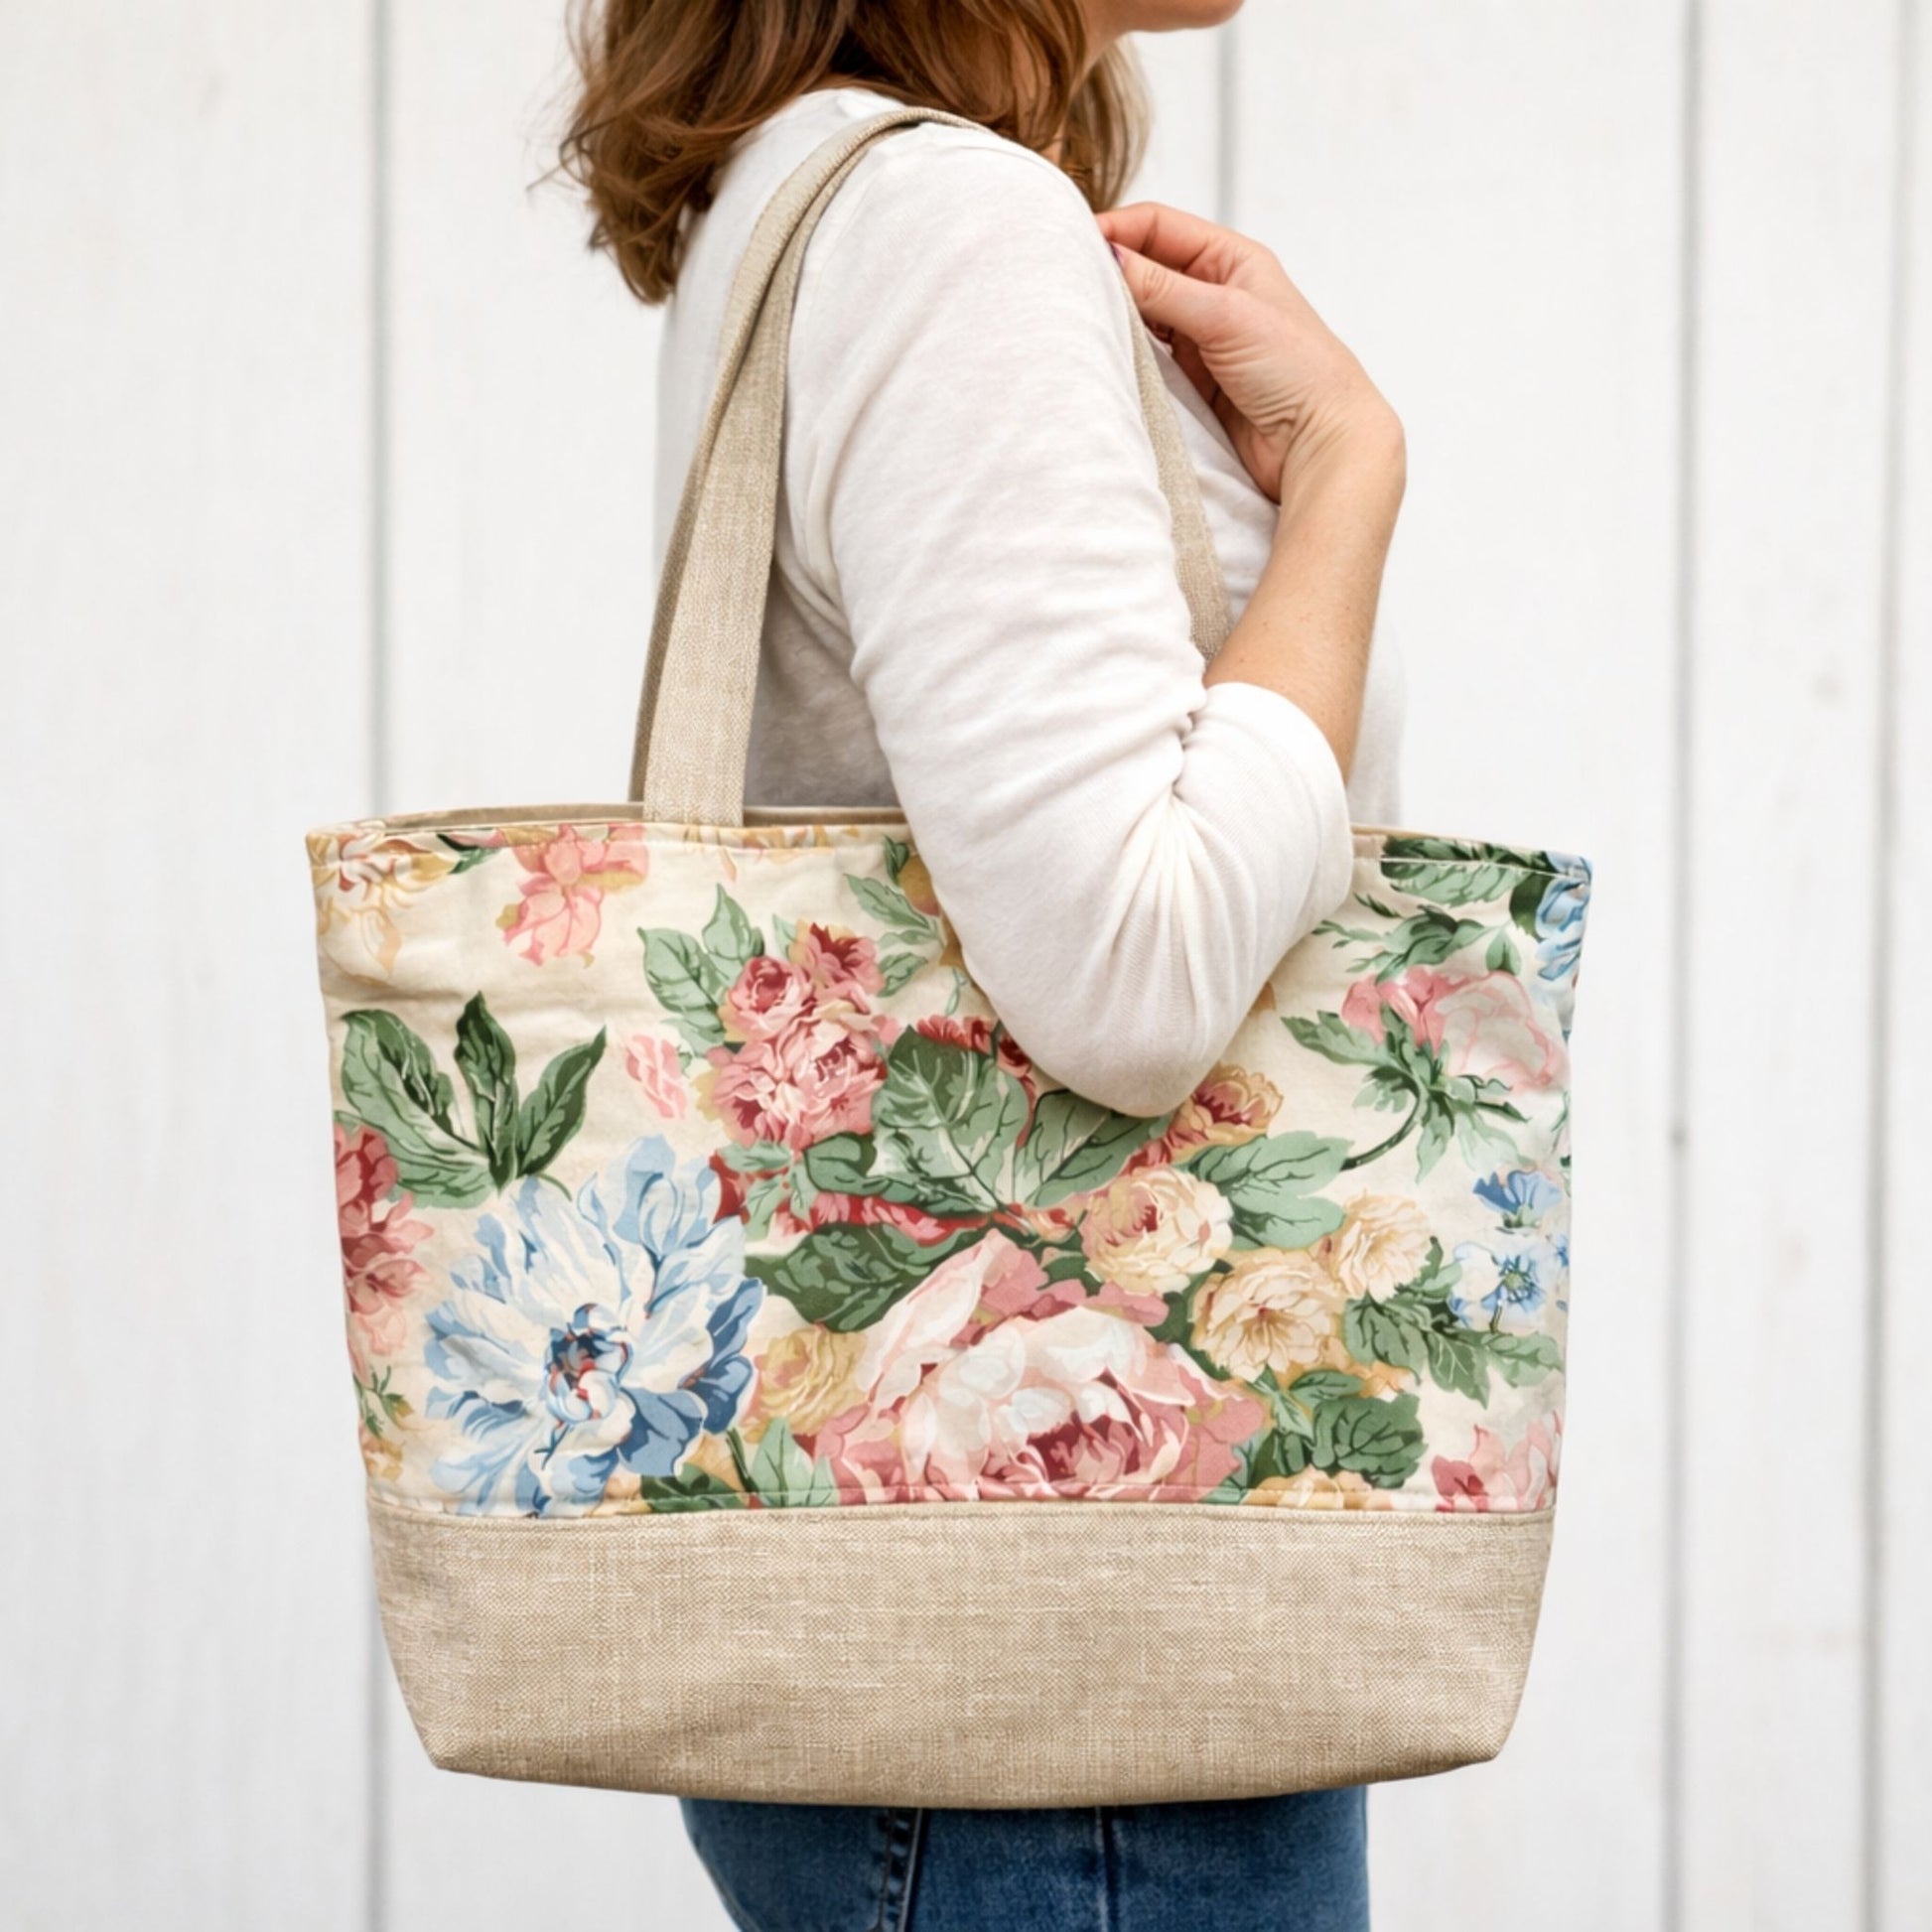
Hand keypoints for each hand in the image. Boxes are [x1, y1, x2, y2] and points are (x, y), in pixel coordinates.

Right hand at [1097, 202, 1403, 512]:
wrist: (1320, 445)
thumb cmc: (1299, 371)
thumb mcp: (1225, 315)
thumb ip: (1163, 287)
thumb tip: (1109, 256)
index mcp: (1231, 260)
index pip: (1158, 227)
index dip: (1115, 230)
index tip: (1073, 245)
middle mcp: (1213, 294)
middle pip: (1143, 269)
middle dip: (1107, 274)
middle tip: (1066, 285)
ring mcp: (1200, 339)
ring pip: (1139, 316)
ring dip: (1113, 318)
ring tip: (1080, 322)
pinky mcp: (1190, 382)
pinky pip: (1144, 359)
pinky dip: (1123, 357)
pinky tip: (1104, 358)